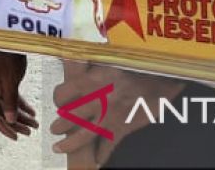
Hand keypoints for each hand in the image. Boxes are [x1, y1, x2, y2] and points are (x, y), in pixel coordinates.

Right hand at [0, 50, 37, 140]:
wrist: (11, 40)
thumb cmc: (8, 58)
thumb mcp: (10, 81)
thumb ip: (9, 101)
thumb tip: (10, 121)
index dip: (4, 128)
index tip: (16, 137)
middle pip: (2, 112)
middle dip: (16, 124)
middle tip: (29, 133)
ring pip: (8, 105)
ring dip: (21, 116)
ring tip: (35, 125)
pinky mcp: (5, 80)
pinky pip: (12, 97)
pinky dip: (22, 105)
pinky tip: (32, 112)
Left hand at [51, 62, 185, 166]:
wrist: (161, 75)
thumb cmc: (134, 63)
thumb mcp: (107, 57)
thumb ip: (89, 62)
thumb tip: (71, 55)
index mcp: (89, 80)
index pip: (62, 93)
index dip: (58, 98)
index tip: (59, 101)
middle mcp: (95, 99)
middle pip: (68, 116)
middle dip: (59, 124)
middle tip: (54, 128)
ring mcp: (108, 115)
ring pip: (83, 135)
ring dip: (69, 143)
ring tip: (58, 147)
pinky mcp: (123, 126)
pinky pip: (109, 145)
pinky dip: (102, 155)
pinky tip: (97, 162)